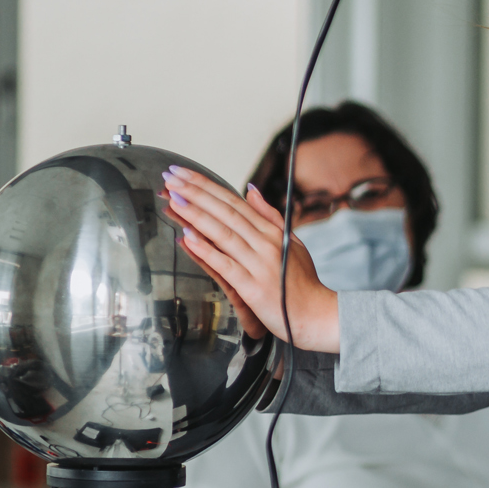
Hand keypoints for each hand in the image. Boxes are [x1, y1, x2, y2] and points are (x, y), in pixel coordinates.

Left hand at [164, 167, 341, 351]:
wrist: (317, 314)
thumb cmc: (303, 282)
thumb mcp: (291, 242)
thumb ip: (270, 216)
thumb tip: (250, 189)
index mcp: (271, 232)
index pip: (234, 201)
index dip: (206, 185)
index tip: (183, 173)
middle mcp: (265, 244)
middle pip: (226, 212)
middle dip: (196, 192)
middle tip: (171, 177)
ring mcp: (259, 265)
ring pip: (223, 234)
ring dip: (196, 215)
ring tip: (174, 199)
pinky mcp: (253, 288)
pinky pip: (226, 266)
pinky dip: (207, 251)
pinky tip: (188, 238)